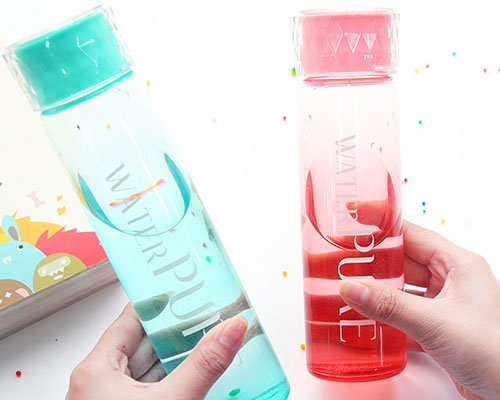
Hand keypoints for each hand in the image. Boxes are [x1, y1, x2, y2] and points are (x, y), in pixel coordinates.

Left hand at [66, 303, 247, 399]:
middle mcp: (102, 383)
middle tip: (208, 312)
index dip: (158, 301)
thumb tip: (231, 329)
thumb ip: (204, 365)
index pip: (130, 319)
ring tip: (210, 338)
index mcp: (97, 370)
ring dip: (182, 356)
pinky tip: (201, 373)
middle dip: (180, 330)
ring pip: (153, 367)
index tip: (184, 287)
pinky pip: (156, 388)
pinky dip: (178, 379)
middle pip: (145, 342)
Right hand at [339, 221, 499, 399]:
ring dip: (377, 292)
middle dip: (372, 262)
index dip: (381, 224)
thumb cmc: (496, 354)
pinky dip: (386, 317)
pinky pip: (405, 314)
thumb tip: (352, 288)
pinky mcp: (440, 328)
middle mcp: (451, 281)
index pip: (411, 233)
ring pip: (402, 290)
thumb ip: (391, 306)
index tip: (354, 216)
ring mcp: (445, 305)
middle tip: (341, 258)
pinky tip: (366, 319)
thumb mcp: (437, 324)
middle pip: (402, 262)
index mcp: (458, 265)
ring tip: (346, 288)